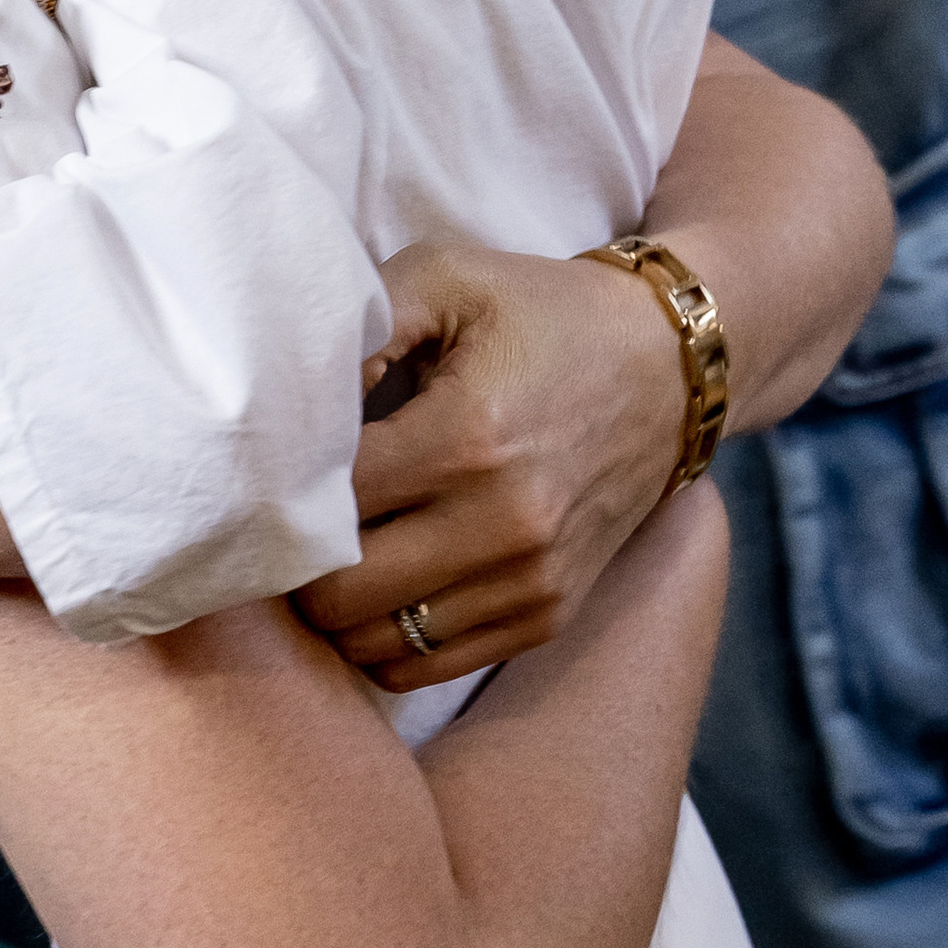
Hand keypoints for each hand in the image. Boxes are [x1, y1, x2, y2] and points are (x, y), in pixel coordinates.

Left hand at [296, 239, 685, 689]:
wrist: (670, 369)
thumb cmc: (541, 316)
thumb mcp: (448, 280)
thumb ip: (362, 325)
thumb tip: (289, 399)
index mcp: (467, 437)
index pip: (324, 504)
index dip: (282, 488)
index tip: (277, 466)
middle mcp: (502, 524)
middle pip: (336, 595)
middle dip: (298, 561)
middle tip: (296, 517)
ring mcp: (529, 581)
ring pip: (371, 646)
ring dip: (337, 607)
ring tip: (338, 550)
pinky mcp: (545, 615)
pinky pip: (421, 667)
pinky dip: (383, 638)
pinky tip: (384, 582)